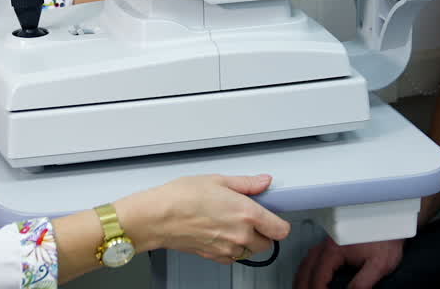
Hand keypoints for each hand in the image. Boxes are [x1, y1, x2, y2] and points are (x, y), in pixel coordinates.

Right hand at [119, 174, 290, 263]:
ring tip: (231, 223)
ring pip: (251, 251)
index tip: (272, 215)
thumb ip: (247, 183)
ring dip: (247, 241)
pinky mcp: (216, 257)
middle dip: (263, 231)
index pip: (281, 229)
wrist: (158, 217)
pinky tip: (220, 232)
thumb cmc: (182, 197)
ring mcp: (229, 249)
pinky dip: (232, 248)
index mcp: (247, 214)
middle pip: (268, 243)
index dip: (279, 222)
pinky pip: (234, 257)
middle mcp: (241, 235)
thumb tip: (264, 182)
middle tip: (249, 216)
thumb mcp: (218, 180)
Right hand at [294, 236, 403, 288]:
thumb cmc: (387, 238)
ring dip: (302, 278)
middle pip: (306, 269)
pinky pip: (311, 258)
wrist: (391, 220)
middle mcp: (327, 244)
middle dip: (303, 285)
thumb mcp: (379, 265)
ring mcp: (327, 242)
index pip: (319, 276)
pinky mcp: (331, 243)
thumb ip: (362, 283)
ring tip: (302, 288)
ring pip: (306, 262)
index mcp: (336, 249)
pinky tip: (309, 277)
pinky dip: (306, 270)